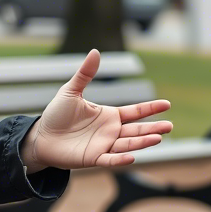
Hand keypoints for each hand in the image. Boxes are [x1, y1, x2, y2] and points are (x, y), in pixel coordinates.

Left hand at [23, 50, 172, 172]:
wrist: (40, 136)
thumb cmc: (56, 115)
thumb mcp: (71, 91)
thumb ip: (85, 74)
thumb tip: (95, 51)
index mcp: (109, 115)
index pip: (134, 112)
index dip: (150, 109)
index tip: (167, 104)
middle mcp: (110, 131)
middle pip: (137, 130)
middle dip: (153, 128)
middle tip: (170, 126)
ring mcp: (103, 145)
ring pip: (128, 144)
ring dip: (143, 142)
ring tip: (158, 138)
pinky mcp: (93, 158)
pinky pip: (110, 160)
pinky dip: (121, 159)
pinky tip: (133, 156)